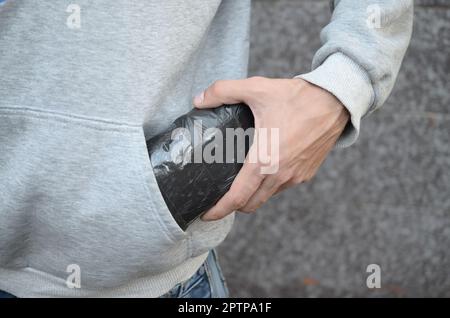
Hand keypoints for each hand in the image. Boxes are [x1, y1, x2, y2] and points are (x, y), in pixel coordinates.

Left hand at [193, 77, 348, 220]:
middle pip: (250, 205)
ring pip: (266, 197)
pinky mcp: (306, 174)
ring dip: (251, 196)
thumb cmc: (297, 97)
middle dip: (232, 206)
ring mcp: (295, 177)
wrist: (336, 101)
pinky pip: (282, 187)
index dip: (219, 210)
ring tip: (239, 183)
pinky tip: (263, 171)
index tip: (206, 214)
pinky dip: (269, 186)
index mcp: (264, 160)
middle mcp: (280, 174)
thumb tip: (198, 100)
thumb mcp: (256, 88)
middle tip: (219, 198)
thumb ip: (222, 91)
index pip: (237, 197)